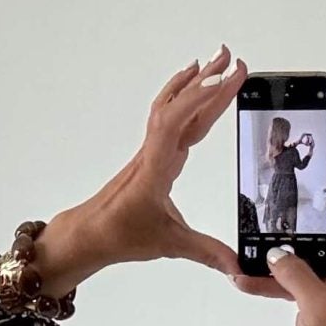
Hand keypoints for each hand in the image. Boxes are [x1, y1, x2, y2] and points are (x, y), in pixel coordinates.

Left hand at [34, 47, 248, 293]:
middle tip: (233, 58)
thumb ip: (206, 252)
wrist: (89, 234)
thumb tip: (236, 267)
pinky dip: (183, 98)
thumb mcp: (168, 244)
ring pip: (173, 107)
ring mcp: (152, 150)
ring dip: (194, 83)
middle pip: (180, 106)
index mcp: (157, 168)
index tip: (228, 78)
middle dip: (208, 81)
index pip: (179, 122)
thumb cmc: (120, 235)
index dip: (202, 98)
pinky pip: (169, 117)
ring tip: (217, 60)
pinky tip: (192, 87)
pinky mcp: (153, 155)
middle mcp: (153, 152)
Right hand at [236, 131, 325, 325]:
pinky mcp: (313, 292)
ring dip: (280, 242)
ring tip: (259, 225)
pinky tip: (245, 273)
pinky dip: (268, 274)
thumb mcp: (318, 307)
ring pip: (306, 244)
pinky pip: (289, 271)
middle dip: (307, 203)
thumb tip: (275, 252)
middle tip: (291, 171)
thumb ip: (295, 273)